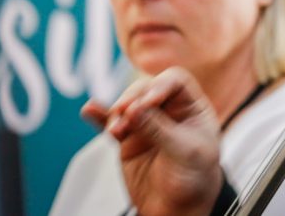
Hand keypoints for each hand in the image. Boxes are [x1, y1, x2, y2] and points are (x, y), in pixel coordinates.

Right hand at [82, 66, 223, 215]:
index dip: (160, 86)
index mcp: (191, 107)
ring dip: (117, 113)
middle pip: (146, 89)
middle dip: (133, 98)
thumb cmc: (195, 178)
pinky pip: (111, 123)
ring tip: (115, 130)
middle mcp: (168, 110)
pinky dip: (100, 117)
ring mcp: (146, 123)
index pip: (176, 82)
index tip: (148, 102)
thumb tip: (134, 109)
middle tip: (125, 113)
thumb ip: (159, 129)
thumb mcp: (185, 152)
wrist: (179, 209)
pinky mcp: (128, 139)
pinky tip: (89, 110)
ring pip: (127, 106)